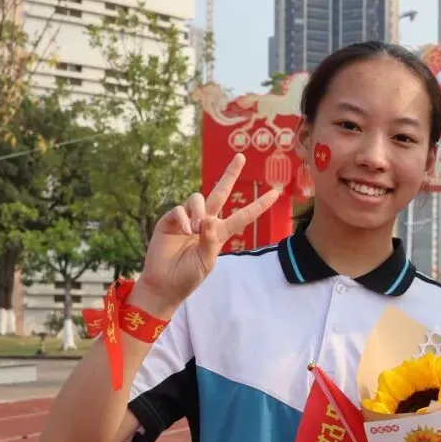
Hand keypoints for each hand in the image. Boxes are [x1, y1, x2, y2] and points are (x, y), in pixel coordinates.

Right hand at [135, 154, 278, 314]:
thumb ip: (211, 241)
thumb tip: (210, 219)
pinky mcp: (170, 221)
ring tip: (196, 229)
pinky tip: (186, 231)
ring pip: (198, 199)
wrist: (164, 285)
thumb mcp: (207, 262)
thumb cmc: (188, 276)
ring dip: (199, 211)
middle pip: (220, 192)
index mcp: (219, 233)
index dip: (259, 205)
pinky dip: (185, 217)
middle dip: (230, 174)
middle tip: (241, 157)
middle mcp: (205, 222)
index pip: (243, 216)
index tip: (276, 193)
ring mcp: (187, 219)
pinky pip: (180, 209)